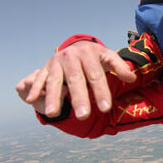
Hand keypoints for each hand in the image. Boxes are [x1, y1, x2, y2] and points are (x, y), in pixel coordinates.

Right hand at [19, 40, 135, 119]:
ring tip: (53, 114)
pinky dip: (35, 89)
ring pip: (55, 81)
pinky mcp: (46, 67)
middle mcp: (71, 57)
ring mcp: (57, 62)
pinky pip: (39, 79)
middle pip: (76, 80)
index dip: (101, 91)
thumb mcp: (109, 58)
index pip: (96, 75)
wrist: (78, 46)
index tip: (106, 109)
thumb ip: (120, 67)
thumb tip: (132, 78)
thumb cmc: (97, 57)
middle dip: (79, 98)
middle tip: (83, 116)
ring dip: (53, 97)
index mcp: (89, 54)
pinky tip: (30, 101)